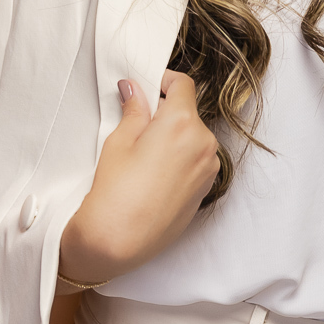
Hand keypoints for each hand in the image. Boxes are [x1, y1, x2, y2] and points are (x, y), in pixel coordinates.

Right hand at [59, 69, 219, 285]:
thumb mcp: (119, 141)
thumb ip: (135, 110)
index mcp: (183, 123)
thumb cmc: (115, 191)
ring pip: (193, 137)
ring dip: (174, 137)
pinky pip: (196, 161)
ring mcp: (208, 168)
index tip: (149, 87)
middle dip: (166, 113)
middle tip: (138, 125)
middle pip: (188, 112)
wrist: (119, 242)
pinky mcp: (205, 189)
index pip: (183, 85)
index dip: (164, 81)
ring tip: (144, 155)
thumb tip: (135, 89)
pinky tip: (155, 174)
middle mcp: (204, 143)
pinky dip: (180, 158)